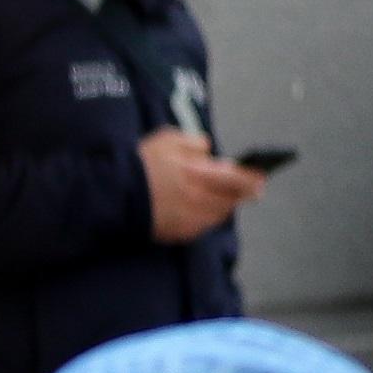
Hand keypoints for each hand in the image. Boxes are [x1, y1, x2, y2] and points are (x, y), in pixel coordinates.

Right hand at [139, 130, 263, 242]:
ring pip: (218, 215)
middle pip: (231, 200)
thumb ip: (195, 143)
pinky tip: (200, 211)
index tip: (261, 178)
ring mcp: (189, 220)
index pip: (237, 179)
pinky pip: (201, 227)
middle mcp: (198, 200)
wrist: (112, 195)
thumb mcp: (168, 139)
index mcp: (198, 174)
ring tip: (222, 199)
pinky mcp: (178, 233)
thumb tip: (210, 153)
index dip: (252, 179)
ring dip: (223, 206)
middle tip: (248, 190)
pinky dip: (205, 218)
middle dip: (241, 194)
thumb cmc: (140, 164)